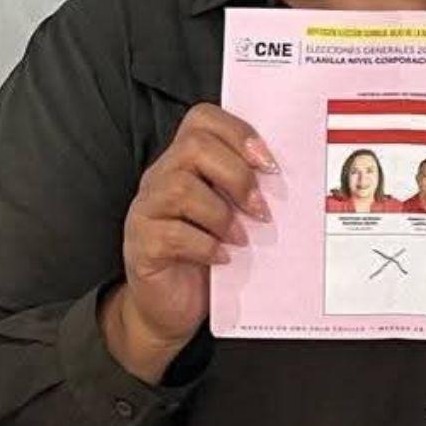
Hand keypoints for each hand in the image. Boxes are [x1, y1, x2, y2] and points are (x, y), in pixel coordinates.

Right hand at [101, 104, 276, 382]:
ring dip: (222, 214)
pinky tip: (223, 258)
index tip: (269, 164)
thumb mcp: (230, 213)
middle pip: (194, 147)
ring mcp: (145, 210)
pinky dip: (206, 246)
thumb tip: (284, 177)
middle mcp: (159, 178)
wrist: (171, 306)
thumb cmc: (207, 253)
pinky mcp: (142, 246)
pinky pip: (173, 235)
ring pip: (181, 188)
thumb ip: (245, 188)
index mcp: (183, 161)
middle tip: (260, 209)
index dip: (238, 133)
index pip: (202, 118)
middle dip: (237, 176)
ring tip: (242, 237)